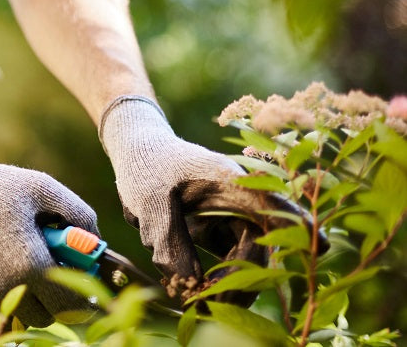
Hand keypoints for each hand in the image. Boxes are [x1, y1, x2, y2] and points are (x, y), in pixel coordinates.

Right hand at [0, 130, 97, 326]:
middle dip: (58, 299)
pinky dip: (0, 306)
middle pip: (49, 319)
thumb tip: (96, 239)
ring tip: (23, 268)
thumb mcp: (37, 186)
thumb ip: (76, 212)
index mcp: (31, 264)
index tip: (85, 279)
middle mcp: (6, 292)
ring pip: (20, 323)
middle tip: (52, 269)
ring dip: (30, 305)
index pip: (75, 303)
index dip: (86, 293)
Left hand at [100, 96, 319, 305]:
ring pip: (248, 261)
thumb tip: (189, 285)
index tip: (319, 244)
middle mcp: (240, 200)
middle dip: (242, 283)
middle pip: (260, 248)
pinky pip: (231, 262)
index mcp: (229, 181)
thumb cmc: (146, 165)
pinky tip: (196, 291)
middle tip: (208, 305)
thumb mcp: (148, 199)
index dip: (296, 225)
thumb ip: (168, 240)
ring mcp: (233, 216)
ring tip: (197, 302)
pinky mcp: (222, 229)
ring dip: (230, 286)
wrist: (138, 151)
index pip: (271, 203)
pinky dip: (218, 281)